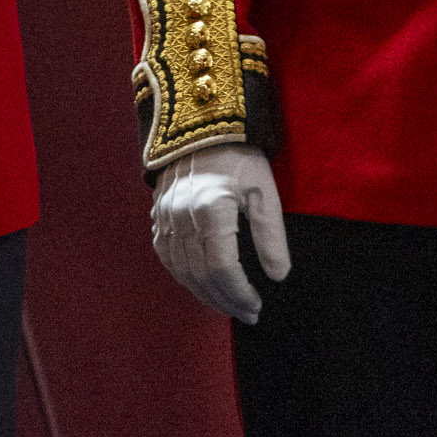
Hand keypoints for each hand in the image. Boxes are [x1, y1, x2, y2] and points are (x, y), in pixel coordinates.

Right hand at [149, 144, 290, 322]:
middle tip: (248, 313)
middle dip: (225, 299)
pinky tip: (201, 284)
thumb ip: (271, 233)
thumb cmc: (238, 152)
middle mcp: (182, 216)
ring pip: (181, 270)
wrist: (200, 122)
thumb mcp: (263, 188)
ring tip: (229, 305)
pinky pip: (167, 256)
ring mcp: (166, 216)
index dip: (239, 293)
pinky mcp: (158, 215)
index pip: (222, 268)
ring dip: (205, 293)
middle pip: (201, 274)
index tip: (256, 306)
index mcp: (211, 208)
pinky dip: (184, 276)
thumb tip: (279, 275)